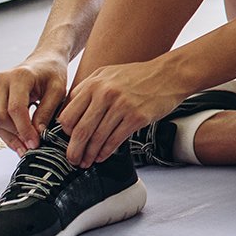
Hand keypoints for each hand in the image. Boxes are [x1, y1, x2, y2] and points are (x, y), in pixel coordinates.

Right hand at [0, 55, 70, 151]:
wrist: (44, 60)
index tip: (35, 143)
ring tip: (25, 148)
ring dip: (9, 136)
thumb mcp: (58, 90)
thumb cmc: (53, 73)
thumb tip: (37, 134)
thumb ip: (47, 111)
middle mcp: (1, 81)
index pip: (16, 108)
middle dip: (14, 135)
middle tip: (31, 147)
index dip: (24, 129)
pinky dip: (6, 132)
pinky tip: (20, 140)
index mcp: (19, 76)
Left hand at [55, 59, 192, 167]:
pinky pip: (115, 140)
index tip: (69, 140)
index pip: (68, 115)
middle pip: (80, 130)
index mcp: (94, 84)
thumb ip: (87, 88)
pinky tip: (102, 156)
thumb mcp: (107, 73)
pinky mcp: (137, 117)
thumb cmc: (139, 75)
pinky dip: (106, 152)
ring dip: (89, 154)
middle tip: (72, 159)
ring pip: (98, 138)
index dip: (66, 132)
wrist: (169, 74)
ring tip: (86, 162)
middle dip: (73, 150)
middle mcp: (105, 94)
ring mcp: (121, 106)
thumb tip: (71, 110)